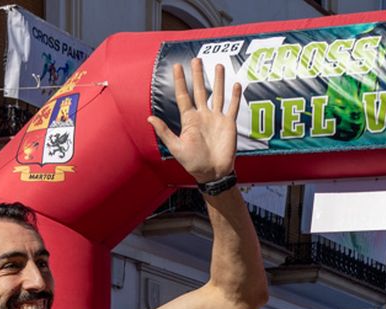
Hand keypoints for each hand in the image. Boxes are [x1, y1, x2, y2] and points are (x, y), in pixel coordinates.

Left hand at [146, 59, 240, 185]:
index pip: (183, 96)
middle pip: (199, 90)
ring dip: (218, 80)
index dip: (179, 81)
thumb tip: (149, 118)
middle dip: (197, 75)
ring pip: (217, 94)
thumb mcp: (176, 147)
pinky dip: (235, 96)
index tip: (176, 67)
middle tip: (195, 60)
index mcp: (189, 120)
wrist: (213, 173)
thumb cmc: (193, 163)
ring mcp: (216, 118)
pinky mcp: (228, 123)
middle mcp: (202, 115)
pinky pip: (232, 106)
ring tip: (217, 65)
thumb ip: (164, 132)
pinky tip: (236, 84)